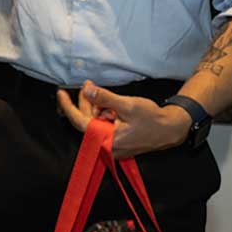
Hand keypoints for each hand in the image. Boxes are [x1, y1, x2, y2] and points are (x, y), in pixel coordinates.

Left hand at [56, 81, 191, 158]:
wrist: (170, 129)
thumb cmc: (151, 119)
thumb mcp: (127, 105)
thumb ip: (105, 98)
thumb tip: (87, 91)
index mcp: (107, 139)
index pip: (80, 122)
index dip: (68, 106)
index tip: (60, 93)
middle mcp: (107, 146)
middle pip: (87, 121)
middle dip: (86, 102)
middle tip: (88, 85)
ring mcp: (112, 146)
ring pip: (95, 123)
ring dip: (96, 107)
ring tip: (100, 92)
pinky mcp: (117, 143)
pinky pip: (103, 127)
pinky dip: (103, 114)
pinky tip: (109, 104)